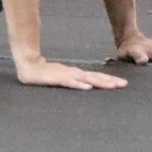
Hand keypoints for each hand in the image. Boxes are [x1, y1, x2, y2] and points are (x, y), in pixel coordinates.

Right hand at [14, 56, 128, 90]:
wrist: (27, 64)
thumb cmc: (44, 72)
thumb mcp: (60, 77)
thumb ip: (71, 80)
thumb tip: (85, 85)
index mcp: (75, 74)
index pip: (95, 77)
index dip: (108, 80)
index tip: (122, 83)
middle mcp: (73, 73)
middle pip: (94, 77)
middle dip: (109, 81)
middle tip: (124, 84)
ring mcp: (65, 75)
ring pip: (85, 79)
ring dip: (99, 82)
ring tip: (111, 86)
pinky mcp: (55, 78)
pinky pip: (69, 82)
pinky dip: (78, 84)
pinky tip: (87, 87)